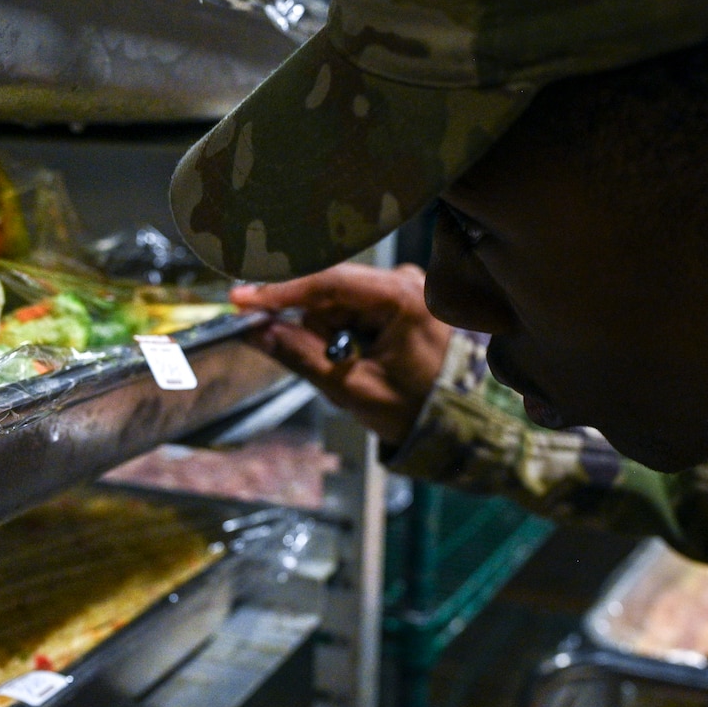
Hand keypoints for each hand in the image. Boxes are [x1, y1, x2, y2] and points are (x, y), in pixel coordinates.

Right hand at [231, 263, 452, 447]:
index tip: (242, 300)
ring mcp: (408, 289)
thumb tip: (258, 331)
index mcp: (403, 296)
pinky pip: (357, 311)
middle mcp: (407, 281)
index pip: (329, 282)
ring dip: (335, 339)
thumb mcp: (353, 388)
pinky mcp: (404, 300)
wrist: (465, 425)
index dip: (281, 292)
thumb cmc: (417, 409)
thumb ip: (303, 355)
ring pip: (341, 305)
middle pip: (332, 294)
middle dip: (317, 331)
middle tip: (332, 372)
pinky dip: (350, 337)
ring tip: (357, 375)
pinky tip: (365, 363)